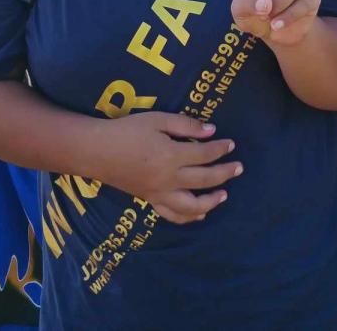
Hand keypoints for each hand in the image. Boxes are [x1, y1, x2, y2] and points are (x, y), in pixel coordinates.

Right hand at [96, 112, 240, 223]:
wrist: (97, 150)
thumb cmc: (127, 130)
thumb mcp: (157, 120)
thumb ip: (185, 125)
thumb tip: (211, 131)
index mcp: (171, 156)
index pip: (204, 154)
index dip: (220, 148)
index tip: (231, 144)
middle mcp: (168, 178)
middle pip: (204, 180)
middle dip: (225, 173)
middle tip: (239, 168)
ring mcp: (159, 193)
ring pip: (191, 206)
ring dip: (211, 202)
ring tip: (224, 195)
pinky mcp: (149, 200)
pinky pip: (172, 214)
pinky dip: (188, 217)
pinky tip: (200, 214)